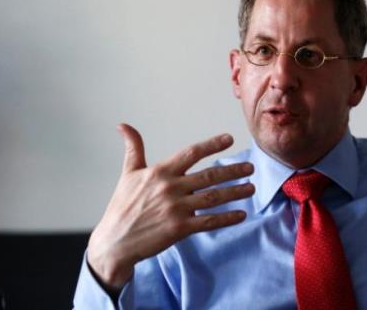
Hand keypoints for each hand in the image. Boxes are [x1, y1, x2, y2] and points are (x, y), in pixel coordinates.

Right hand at [86, 123, 254, 288]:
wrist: (114, 242)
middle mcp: (170, 188)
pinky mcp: (179, 228)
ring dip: (235, 192)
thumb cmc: (122, 207)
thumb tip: (123, 125)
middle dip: (233, 170)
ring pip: (213, 197)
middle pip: (209, 176)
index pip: (191, 153)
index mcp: (160, 172)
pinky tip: (241, 214)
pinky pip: (209, 221)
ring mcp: (176, 209)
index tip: (229, 139)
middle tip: (250, 167)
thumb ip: (133, 149)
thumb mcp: (128, 174)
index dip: (212, 145)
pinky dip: (227, 218)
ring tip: (251, 188)